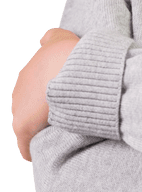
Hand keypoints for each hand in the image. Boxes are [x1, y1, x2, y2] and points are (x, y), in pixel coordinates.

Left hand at [11, 28, 79, 161]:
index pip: (34, 89)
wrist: (73, 69)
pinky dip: (30, 150)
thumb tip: (44, 39)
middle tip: (62, 119)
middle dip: (41, 113)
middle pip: (27, 107)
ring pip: (25, 124)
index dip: (48, 97)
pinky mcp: (22, 126)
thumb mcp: (62, 37)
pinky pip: (24, 145)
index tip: (63, 102)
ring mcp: (18, 107)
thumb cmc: (73, 55)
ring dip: (38, 130)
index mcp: (29, 72)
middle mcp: (19, 88)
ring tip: (56, 136)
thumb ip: (53, 37)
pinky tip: (39, 154)